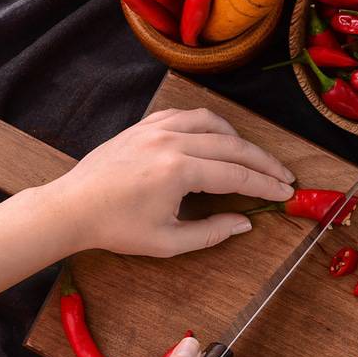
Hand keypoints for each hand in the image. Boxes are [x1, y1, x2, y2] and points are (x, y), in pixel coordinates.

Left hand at [51, 108, 294, 257]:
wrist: (72, 208)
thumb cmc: (116, 228)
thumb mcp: (168, 241)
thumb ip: (211, 232)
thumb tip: (244, 222)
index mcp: (178, 171)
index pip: (237, 174)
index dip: (266, 184)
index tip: (285, 191)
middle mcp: (171, 142)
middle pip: (233, 145)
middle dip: (263, 161)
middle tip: (282, 175)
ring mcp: (156, 129)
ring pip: (212, 122)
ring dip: (238, 138)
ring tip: (252, 157)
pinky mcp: (144, 126)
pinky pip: (185, 115)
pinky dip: (208, 124)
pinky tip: (216, 138)